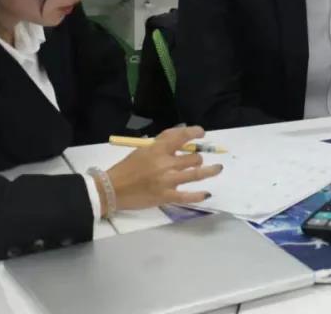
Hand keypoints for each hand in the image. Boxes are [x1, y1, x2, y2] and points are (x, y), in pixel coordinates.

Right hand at [101, 126, 222, 212]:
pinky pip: (187, 196)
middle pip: (193, 157)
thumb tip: (180, 135)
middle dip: (198, 157)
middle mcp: (165, 163)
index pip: (181, 136)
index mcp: (158, 149)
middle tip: (198, 159)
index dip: (194, 133)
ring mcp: (167, 181)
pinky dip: (199, 195)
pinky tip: (207, 194)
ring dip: (209, 171)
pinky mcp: (166, 197)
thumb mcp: (143, 149)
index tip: (201, 133)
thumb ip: (161, 142)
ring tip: (217, 169)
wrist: (113, 189)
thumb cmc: (127, 168)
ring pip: (195, 174)